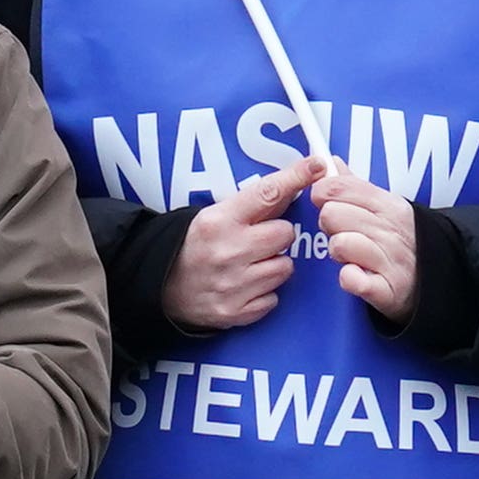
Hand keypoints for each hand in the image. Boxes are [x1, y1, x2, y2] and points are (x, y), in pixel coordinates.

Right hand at [164, 156, 317, 332]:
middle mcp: (227, 251)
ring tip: (251, 264)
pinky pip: (273, 298)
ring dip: (274, 265)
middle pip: (285, 234)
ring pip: (285, 268)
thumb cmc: (193, 247)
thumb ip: (251, 204)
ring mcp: (233, 285)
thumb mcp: (213, 216)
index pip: (266, 193)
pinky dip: (264, 292)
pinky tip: (246, 285)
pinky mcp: (236, 311)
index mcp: (219, 221)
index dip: (295, 178)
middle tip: (260, 239)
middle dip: (278, 235)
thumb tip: (293, 184)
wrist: (161, 289)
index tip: (316, 166)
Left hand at [315, 163, 420, 323]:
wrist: (433, 284)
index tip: (326, 202)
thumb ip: (355, 186)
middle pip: (332, 214)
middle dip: (329, 225)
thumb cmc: (401, 244)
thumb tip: (333, 163)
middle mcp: (390, 230)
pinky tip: (354, 275)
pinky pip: (351, 279)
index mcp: (389, 204)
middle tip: (341, 232)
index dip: (323, 193)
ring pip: (339, 244)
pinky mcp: (386, 290)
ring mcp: (389, 260)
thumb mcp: (386, 208)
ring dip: (337, 252)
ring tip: (349, 256)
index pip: (340, 186)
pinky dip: (348, 278)